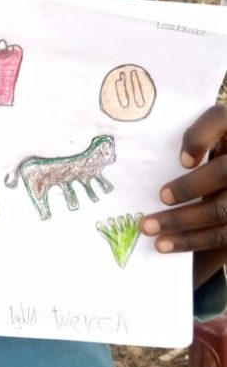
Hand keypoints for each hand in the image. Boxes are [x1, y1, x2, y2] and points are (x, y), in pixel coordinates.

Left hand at [140, 105, 226, 287]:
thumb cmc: (197, 161)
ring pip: (221, 210)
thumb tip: (162, 154)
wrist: (218, 189)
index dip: (203, 136)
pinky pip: (221, 237)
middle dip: (190, 187)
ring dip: (182, 222)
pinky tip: (165, 245)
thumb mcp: (197, 144)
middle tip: (161, 196)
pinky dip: (190, 241)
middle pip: (224, 172)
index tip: (182, 159)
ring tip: (147, 227)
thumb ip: (188, 140)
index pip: (221, 120)